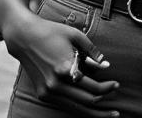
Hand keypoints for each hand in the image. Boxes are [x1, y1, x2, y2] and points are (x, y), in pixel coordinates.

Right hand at [2, 14, 118, 116]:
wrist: (24, 37)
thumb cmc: (52, 32)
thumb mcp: (75, 35)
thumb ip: (92, 51)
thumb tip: (106, 66)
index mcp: (65, 68)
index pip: (93, 86)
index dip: (108, 88)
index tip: (117, 85)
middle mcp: (56, 83)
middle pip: (86, 102)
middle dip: (104, 105)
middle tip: (116, 109)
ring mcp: (48, 91)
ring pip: (76, 109)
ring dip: (93, 113)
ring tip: (107, 115)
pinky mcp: (42, 94)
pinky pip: (65, 105)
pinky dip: (78, 108)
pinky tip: (89, 109)